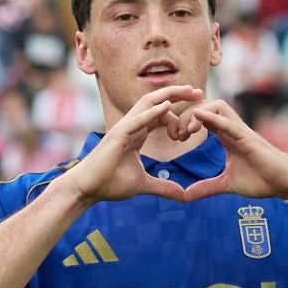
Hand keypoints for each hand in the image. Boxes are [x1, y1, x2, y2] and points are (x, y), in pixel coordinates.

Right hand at [65, 85, 203, 204]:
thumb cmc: (110, 183)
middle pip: (157, 102)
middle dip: (178, 94)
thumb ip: (164, 187)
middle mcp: (132, 126)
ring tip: (189, 91)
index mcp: (137, 133)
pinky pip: (138, 119)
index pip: (161, 115)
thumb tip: (183, 196)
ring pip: (148, 103)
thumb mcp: (144, 184)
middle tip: (200, 92)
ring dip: (170, 95)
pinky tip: (167, 106)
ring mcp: (124, 128)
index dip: (178, 116)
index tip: (194, 126)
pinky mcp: (118, 135)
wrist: (88, 189)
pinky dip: (152, 112)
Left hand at [181, 99, 287, 202]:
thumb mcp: (226, 185)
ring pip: (216, 106)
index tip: (176, 138)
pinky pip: (228, 122)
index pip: (201, 117)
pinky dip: (213, 118)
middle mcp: (231, 129)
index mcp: (225, 136)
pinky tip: (199, 117)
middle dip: (186, 115)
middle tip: (177, 136)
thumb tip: (185, 196)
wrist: (283, 184)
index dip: (185, 121)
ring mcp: (240, 131)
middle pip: (204, 106)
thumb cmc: (260, 180)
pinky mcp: (247, 137)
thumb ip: (206, 188)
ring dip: (197, 114)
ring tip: (187, 132)